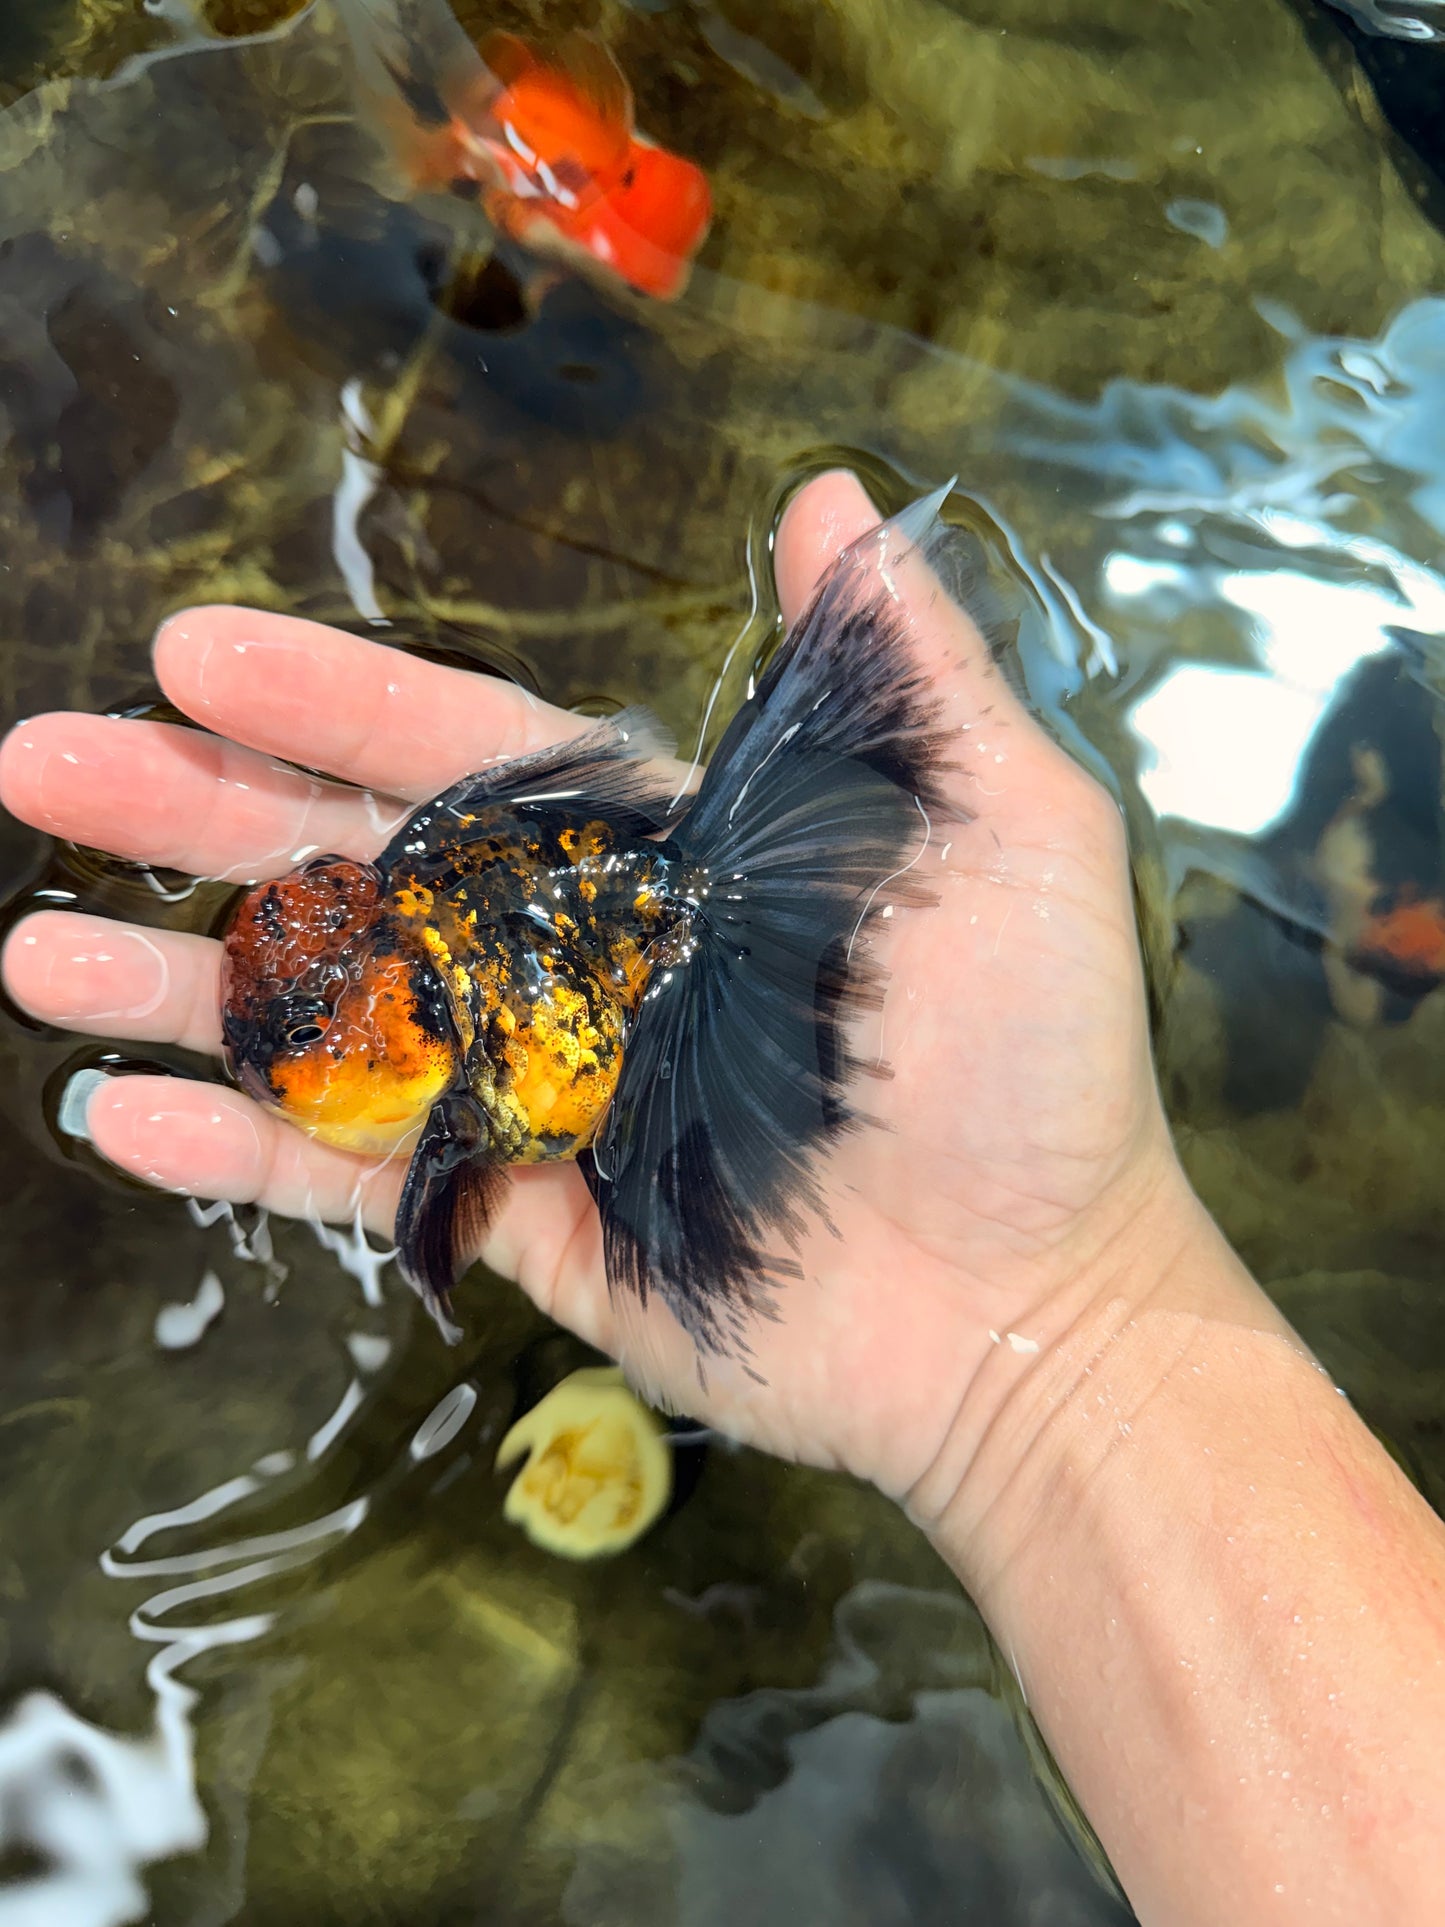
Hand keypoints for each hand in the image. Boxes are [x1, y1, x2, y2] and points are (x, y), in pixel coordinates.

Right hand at [0, 471, 1185, 1510]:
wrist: (1035, 1310)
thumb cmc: (1033, 1070)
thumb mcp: (1007, 834)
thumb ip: (906, 675)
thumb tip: (832, 498)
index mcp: (668, 856)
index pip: (470, 753)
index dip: (335, 698)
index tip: (193, 650)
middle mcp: (582, 958)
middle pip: (357, 864)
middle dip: (198, 813)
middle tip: (39, 762)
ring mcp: (539, 1092)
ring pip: (329, 1018)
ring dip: (173, 982)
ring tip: (30, 945)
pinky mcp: (520, 1219)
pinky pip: (355, 1176)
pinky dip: (239, 1152)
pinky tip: (119, 1115)